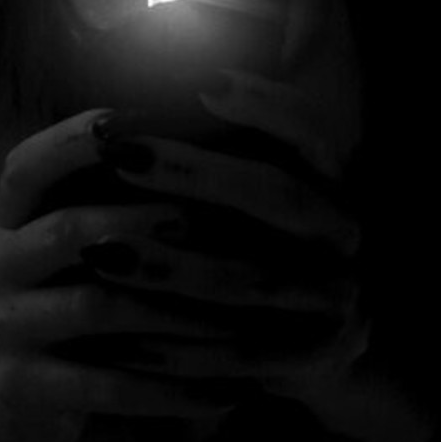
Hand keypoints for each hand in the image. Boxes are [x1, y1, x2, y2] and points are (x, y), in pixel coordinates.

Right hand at [0, 108, 241, 441]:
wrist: (6, 400)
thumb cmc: (65, 296)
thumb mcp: (69, 240)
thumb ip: (113, 192)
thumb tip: (204, 133)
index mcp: (6, 216)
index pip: (28, 164)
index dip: (75, 140)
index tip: (135, 122)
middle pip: (66, 230)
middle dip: (141, 218)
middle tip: (208, 214)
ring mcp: (2, 329)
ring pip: (94, 308)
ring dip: (173, 305)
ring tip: (239, 308)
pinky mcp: (20, 388)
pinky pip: (106, 387)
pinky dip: (171, 389)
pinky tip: (226, 392)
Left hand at [82, 71, 369, 425]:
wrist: (315, 355)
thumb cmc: (258, 251)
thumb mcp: (249, 195)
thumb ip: (215, 148)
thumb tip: (155, 80)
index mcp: (334, 184)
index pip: (309, 132)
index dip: (262, 104)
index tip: (201, 80)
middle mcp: (343, 235)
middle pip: (278, 196)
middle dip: (196, 170)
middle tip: (119, 150)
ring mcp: (334, 301)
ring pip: (248, 279)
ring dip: (169, 266)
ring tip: (97, 250)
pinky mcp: (311, 361)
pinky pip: (235, 355)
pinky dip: (173, 348)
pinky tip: (113, 340)